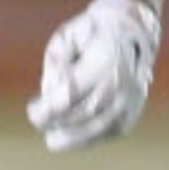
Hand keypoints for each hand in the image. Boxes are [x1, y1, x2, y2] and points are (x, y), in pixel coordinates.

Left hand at [27, 0, 160, 152]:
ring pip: (102, 127)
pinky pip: (113, 130)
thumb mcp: (65, 39)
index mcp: (104, 59)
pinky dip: (91, 139)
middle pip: (87, 112)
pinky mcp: (135, 108)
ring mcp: (133, 96)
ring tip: (52, 140)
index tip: (32, 111)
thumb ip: (55, 67)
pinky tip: (72, 139)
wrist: (128, 30)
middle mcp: (123, 80)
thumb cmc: (88, 34)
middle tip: (41, 122)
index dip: (49, 109)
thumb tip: (49, 98)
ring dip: (74, 138)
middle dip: (59, 123)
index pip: (72, 94)